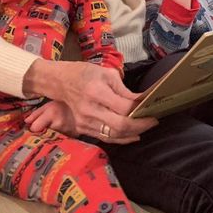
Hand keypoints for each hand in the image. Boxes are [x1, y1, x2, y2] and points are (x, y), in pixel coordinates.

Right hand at [23, 60, 156, 144]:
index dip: (140, 111)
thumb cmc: (84, 73)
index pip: (124, 108)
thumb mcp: (106, 74)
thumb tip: (142, 101)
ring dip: (133, 133)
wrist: (59, 82)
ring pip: (114, 135)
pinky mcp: (83, 128)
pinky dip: (122, 139)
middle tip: (153, 121)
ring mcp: (85, 121)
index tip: (152, 109)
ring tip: (146, 127)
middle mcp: (90, 110)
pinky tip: (134, 135)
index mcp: (96, 92)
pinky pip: (105, 137)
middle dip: (141, 125)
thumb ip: (124, 90)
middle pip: (120, 125)